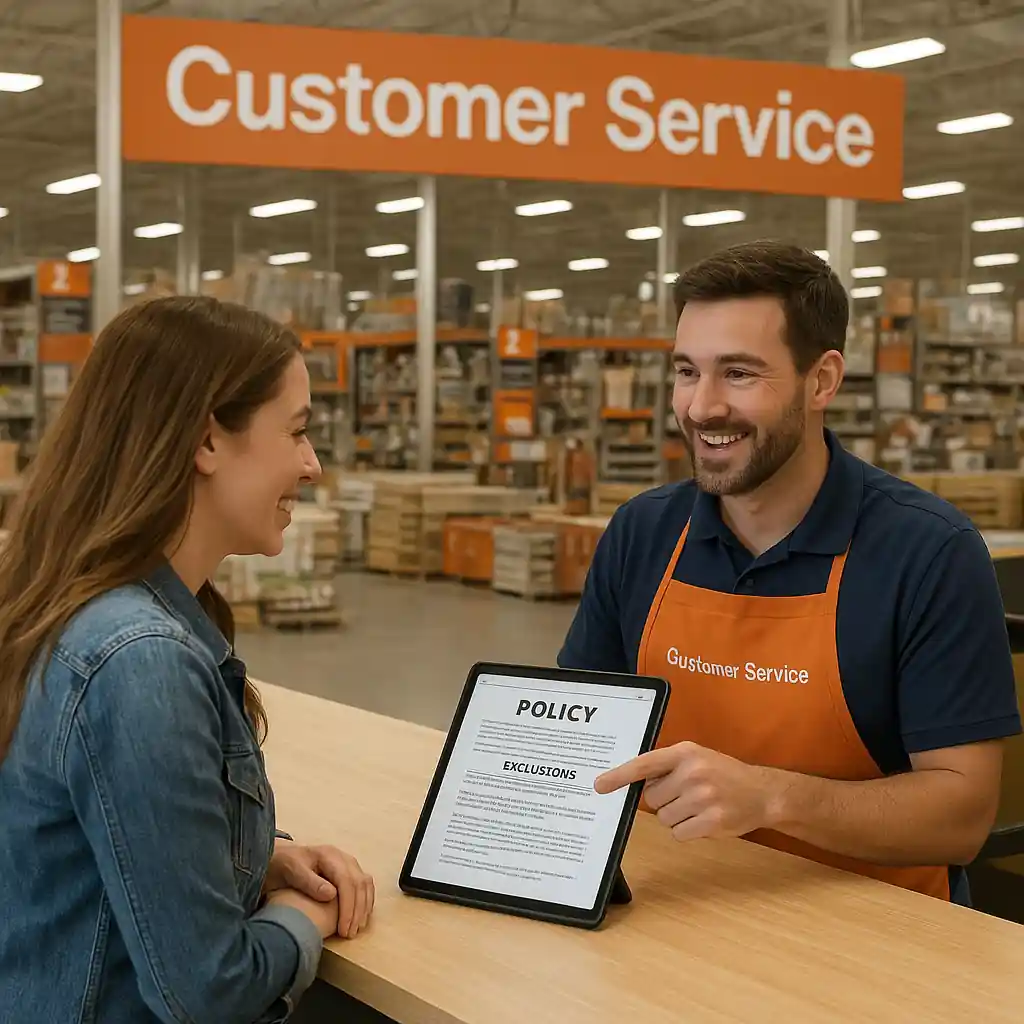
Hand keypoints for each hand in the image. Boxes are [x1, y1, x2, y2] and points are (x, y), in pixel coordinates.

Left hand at [265, 841, 374, 938]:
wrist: (279, 858)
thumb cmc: (283, 866)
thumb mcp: (292, 872)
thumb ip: (310, 882)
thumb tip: (332, 894)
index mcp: (329, 855)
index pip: (346, 880)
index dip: (348, 907)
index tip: (343, 929)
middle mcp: (342, 857)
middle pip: (359, 883)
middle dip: (357, 911)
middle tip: (350, 934)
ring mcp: (347, 863)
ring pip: (365, 883)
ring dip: (364, 907)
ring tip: (356, 928)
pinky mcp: (348, 870)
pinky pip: (364, 884)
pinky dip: (366, 900)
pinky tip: (361, 916)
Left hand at [594, 742, 781, 842]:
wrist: (763, 792)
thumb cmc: (724, 774)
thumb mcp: (697, 758)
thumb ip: (668, 766)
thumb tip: (635, 783)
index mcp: (685, 752)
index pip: (644, 764)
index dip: (619, 776)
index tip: (599, 785)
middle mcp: (693, 772)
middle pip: (652, 798)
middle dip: (665, 800)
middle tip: (687, 795)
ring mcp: (702, 797)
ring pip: (664, 817)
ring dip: (677, 817)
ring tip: (700, 806)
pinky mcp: (711, 821)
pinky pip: (679, 833)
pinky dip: (688, 831)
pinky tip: (706, 819)